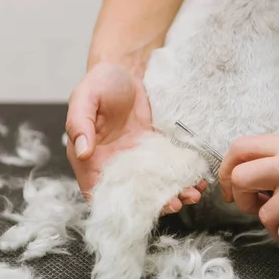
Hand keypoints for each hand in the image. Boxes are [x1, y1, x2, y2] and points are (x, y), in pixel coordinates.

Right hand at [65, 62, 205, 213]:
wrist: (127, 69)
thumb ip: (79, 124)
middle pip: (133, 195)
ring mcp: (137, 160)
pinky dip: (184, 178)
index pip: (98, 190)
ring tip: (192, 195)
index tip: (138, 208)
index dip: (116, 205)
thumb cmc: (100, 82)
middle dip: (155, 204)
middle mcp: (114, 164)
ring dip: (174, 194)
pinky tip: (198, 181)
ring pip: (154, 187)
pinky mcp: (156, 152)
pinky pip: (169, 170)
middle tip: (176, 204)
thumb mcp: (85, 98)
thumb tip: (82, 152)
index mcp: (91, 158)